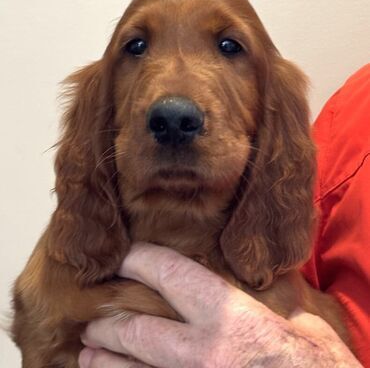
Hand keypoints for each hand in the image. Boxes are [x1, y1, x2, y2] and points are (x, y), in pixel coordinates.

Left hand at [79, 243, 359, 366]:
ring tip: (89, 350)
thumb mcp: (306, 325)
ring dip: (105, 360)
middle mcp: (202, 352)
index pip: (171, 274)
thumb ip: (272, 304)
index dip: (140, 258)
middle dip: (109, 322)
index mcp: (230, 318)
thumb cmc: (315, 367)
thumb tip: (259, 288)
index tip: (124, 253)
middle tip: (94, 317)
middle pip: (137, 331)